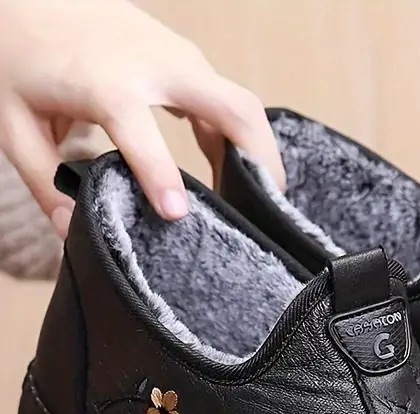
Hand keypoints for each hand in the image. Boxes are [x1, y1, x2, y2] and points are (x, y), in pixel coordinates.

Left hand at [0, 0, 284, 237]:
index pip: (142, 134)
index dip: (161, 175)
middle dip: (261, 159)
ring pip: (239, 101)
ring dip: (255, 147)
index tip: (177, 213)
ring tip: (255, 194)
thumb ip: (43, 178)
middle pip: (233, 108)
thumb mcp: (13, 120)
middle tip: (269, 206)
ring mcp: (176, 55)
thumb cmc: (19, 53)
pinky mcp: (183, 56)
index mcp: (106, 84)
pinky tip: (228, 164)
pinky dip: (236, 133)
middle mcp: (154, 65)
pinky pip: (224, 97)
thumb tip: (71, 229)